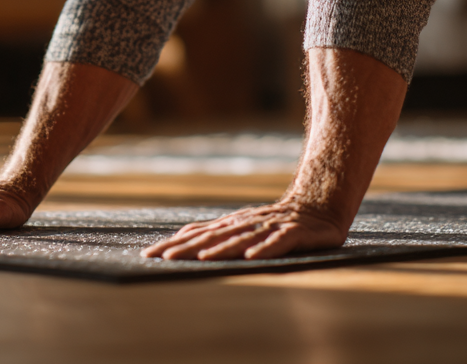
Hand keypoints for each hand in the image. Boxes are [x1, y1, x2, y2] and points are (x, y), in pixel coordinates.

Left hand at [141, 199, 347, 260]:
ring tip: (203, 258)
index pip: (198, 236)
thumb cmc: (274, 220)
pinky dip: (264, 249)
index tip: (149, 255)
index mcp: (232, 225)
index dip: (175, 245)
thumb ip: (214, 231)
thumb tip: (182, 235)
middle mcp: (246, 225)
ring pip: (242, 240)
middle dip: (188, 248)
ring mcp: (269, 228)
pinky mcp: (293, 234)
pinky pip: (278, 243)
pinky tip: (252, 258)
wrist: (318, 207)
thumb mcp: (241, 224)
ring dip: (221, 250)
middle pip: (214, 238)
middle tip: (164, 258)